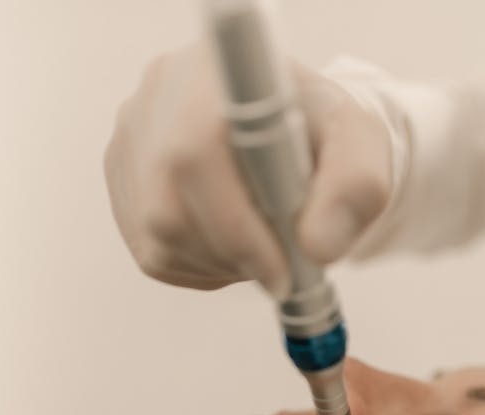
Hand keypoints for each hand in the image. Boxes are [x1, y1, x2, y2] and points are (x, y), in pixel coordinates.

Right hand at [104, 42, 391, 293]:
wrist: (292, 131)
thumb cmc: (321, 133)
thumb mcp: (360, 148)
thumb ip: (353, 190)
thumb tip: (317, 246)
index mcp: (215, 75)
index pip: (196, 152)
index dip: (234, 224)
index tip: (280, 266)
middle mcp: (158, 99)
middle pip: (168, 207)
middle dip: (233, 255)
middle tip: (279, 269)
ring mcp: (132, 142)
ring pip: (158, 238)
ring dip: (219, 264)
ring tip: (261, 245)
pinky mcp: (124, 183)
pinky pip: (154, 252)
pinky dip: (201, 266)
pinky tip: (231, 243)